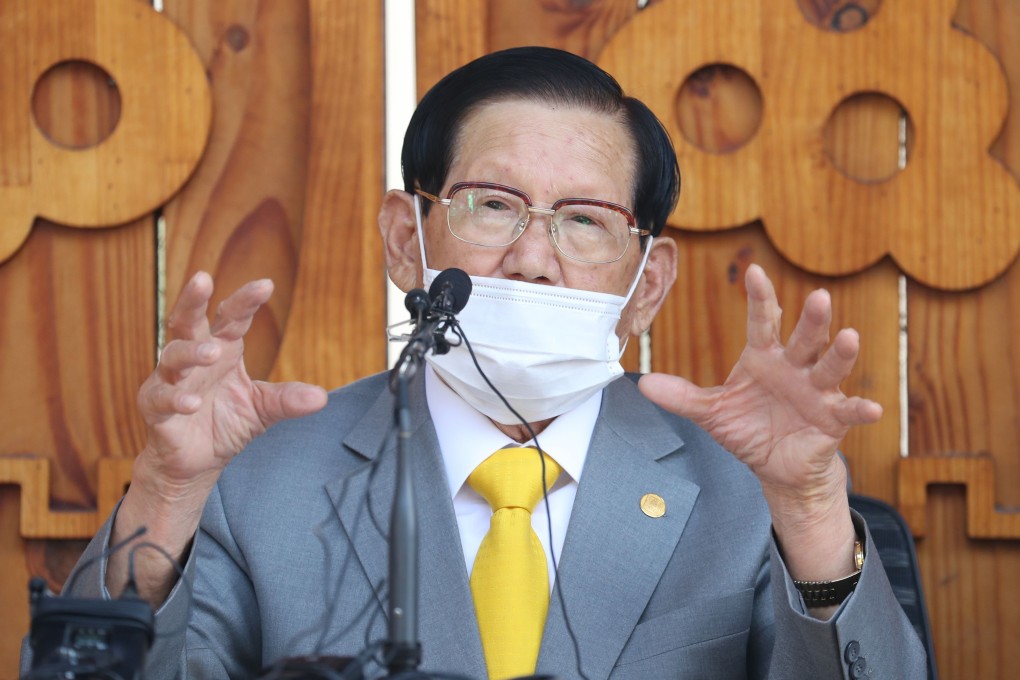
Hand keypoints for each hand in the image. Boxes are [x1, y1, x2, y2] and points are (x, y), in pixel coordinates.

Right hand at [138, 271, 326, 491]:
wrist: (197, 462)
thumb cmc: (225, 423)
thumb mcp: (263, 409)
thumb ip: (286, 399)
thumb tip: (321, 397)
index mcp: (222, 349)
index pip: (232, 317)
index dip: (246, 301)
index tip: (266, 285)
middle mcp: (194, 358)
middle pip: (189, 320)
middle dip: (193, 299)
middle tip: (202, 278)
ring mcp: (171, 380)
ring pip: (173, 355)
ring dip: (191, 352)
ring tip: (211, 354)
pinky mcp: (155, 408)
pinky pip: (161, 398)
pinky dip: (175, 399)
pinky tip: (191, 403)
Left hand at [639, 264, 875, 579]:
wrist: (775, 467)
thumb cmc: (748, 429)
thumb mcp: (712, 413)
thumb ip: (682, 396)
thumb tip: (643, 383)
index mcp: (764, 357)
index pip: (763, 322)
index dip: (760, 297)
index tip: (754, 271)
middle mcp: (794, 367)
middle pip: (804, 337)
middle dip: (811, 319)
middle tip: (819, 296)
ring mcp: (817, 391)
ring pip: (830, 366)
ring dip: (840, 353)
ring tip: (848, 337)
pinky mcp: (833, 418)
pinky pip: (848, 410)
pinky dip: (860, 409)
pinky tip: (872, 408)